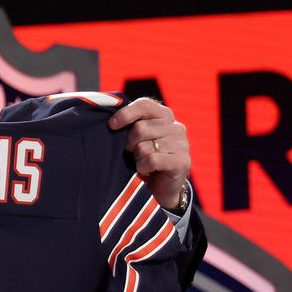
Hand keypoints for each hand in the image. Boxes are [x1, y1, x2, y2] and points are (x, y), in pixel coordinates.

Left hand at [108, 97, 191, 211]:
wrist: (163, 186)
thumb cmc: (145, 157)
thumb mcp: (138, 136)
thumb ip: (130, 123)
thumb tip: (109, 116)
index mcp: (164, 115)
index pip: (144, 105)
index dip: (125, 114)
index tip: (111, 125)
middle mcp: (176, 127)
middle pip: (140, 128)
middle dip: (129, 143)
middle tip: (132, 152)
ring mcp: (181, 144)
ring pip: (144, 147)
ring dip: (137, 158)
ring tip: (141, 162)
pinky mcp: (182, 161)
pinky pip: (152, 160)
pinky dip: (143, 167)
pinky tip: (145, 170)